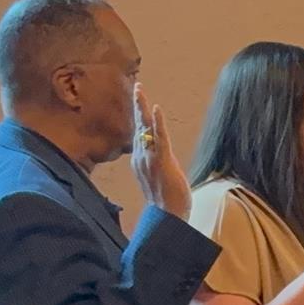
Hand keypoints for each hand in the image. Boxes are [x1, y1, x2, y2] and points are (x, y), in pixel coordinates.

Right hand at [132, 84, 189, 215]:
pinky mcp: (162, 160)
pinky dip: (158, 122)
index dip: (139, 118)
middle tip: (137, 87)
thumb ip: (156, 169)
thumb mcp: (158, 182)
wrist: (166, 216)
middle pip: (138, 127)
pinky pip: (159, 138)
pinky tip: (157, 108)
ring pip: (145, 128)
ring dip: (143, 108)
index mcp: (140, 162)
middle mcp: (141, 157)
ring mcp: (150, 158)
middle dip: (137, 106)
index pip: (138, 135)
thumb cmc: (165, 204)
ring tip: (140, 90)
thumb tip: (159, 164)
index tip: (138, 103)